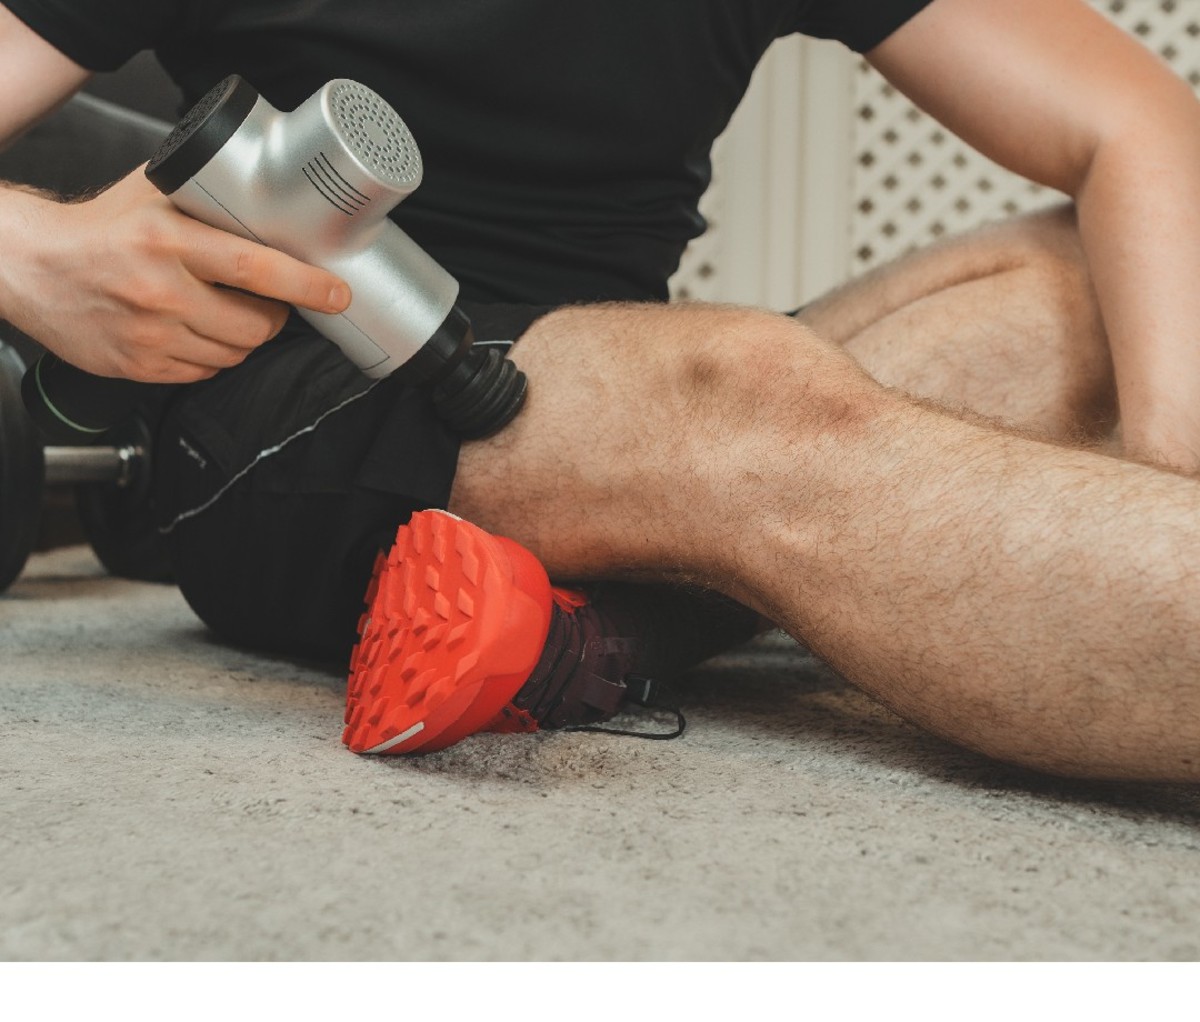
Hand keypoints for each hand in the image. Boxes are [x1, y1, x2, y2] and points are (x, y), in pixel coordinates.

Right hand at [0, 167, 350, 382]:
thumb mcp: (153, 198)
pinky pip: (203, 372)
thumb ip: (208, 201)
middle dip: (275, 317)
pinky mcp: (138, 365)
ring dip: (244, 338)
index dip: (305, 284)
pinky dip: (211, 356)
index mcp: (168, 240)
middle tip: (270, 303)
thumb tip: (271, 200)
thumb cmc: (96, 229)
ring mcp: (150, 334)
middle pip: (256, 325)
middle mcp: (160, 290)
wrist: (29, 266)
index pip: (255, 268)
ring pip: (234, 354)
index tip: (336, 293)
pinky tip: (195, 332)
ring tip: (226, 314)